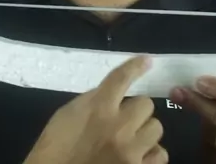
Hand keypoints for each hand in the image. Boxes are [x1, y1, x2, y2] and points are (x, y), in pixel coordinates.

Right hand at [24, 56, 167, 163]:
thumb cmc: (56, 148)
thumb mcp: (68, 115)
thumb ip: (93, 101)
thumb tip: (112, 94)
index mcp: (98, 107)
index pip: (122, 78)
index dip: (136, 66)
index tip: (147, 61)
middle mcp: (119, 126)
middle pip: (147, 104)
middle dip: (137, 112)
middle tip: (125, 122)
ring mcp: (131, 151)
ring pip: (156, 128)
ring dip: (144, 133)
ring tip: (131, 141)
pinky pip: (160, 155)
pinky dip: (150, 155)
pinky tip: (138, 157)